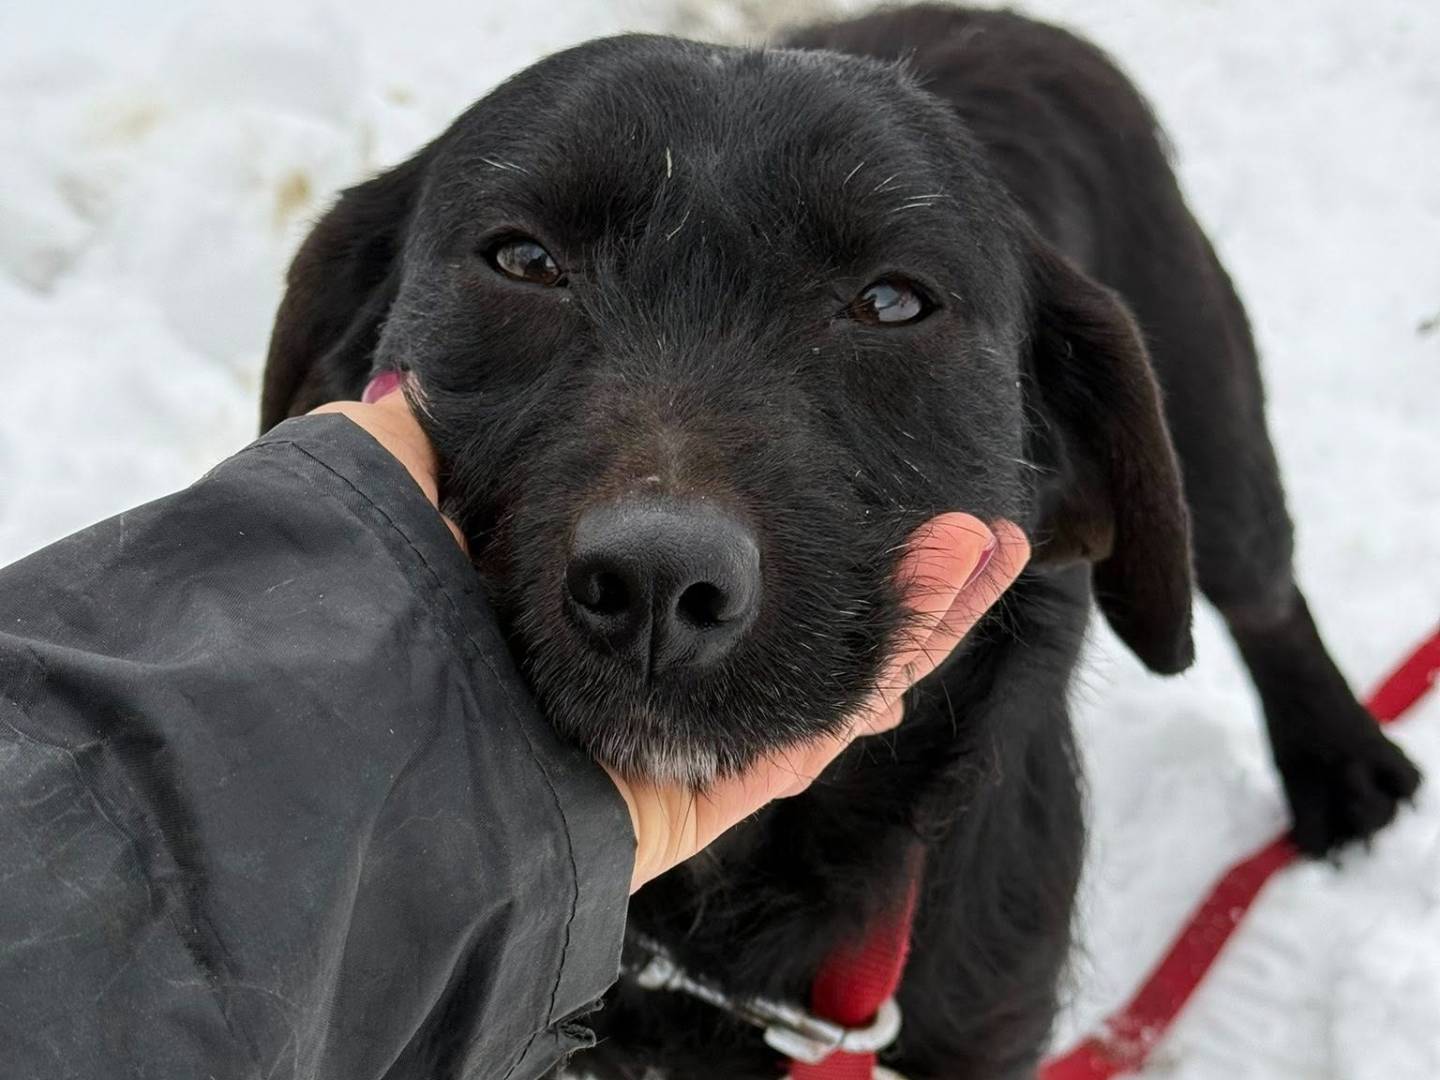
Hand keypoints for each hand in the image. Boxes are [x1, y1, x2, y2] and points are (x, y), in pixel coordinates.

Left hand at [310, 380, 1031, 893]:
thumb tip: (399, 388)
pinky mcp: (701, 795)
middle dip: (861, 542)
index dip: (748, 501)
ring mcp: (666, 732)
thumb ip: (408, 441)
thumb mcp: (375, 484)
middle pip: (765, 600)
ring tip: (989, 527)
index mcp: (546, 596)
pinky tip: (974, 574)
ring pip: (822, 659)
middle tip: (933, 485)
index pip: (669, 539)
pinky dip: (907, 651)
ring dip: (913, 593)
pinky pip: (824, 725)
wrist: (352, 760)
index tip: (809, 431)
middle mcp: (615, 663)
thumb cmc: (352, 612)